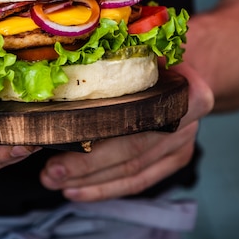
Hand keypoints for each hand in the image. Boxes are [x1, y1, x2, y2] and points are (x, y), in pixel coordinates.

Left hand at [39, 62, 213, 200]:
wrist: (185, 68)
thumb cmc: (153, 56)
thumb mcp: (140, 49)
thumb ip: (113, 58)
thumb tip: (63, 65)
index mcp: (183, 90)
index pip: (133, 116)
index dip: (95, 131)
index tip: (60, 137)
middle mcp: (187, 120)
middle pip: (131, 150)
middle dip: (86, 165)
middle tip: (50, 172)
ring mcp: (183, 143)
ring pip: (132, 172)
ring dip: (90, 181)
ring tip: (55, 182)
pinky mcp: (176, 160)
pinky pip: (138, 181)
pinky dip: (106, 188)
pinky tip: (77, 190)